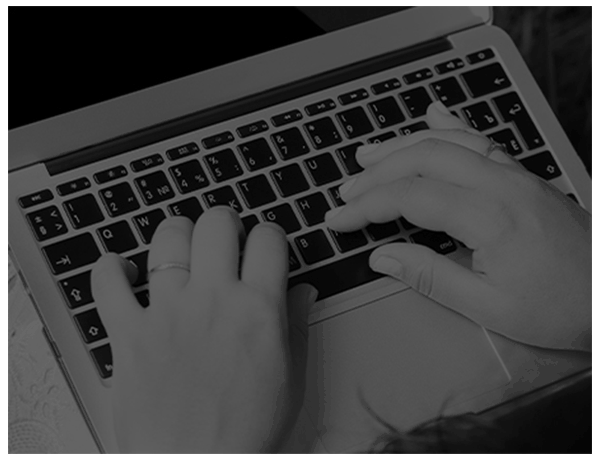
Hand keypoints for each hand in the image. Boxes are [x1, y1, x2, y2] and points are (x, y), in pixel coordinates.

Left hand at [91, 207, 317, 451]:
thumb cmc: (246, 434)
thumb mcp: (290, 379)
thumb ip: (296, 326)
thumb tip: (303, 292)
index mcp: (258, 310)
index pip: (269, 240)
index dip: (269, 235)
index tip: (264, 245)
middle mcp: (212, 300)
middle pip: (217, 224)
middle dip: (224, 222)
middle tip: (224, 238)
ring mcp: (167, 313)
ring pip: (168, 240)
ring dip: (177, 234)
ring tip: (180, 246)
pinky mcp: (128, 335)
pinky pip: (107, 285)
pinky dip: (110, 270)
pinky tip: (122, 270)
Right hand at [326, 102, 590, 352]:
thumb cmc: (561, 306)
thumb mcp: (491, 307)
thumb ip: (432, 277)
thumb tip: (382, 256)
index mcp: (490, 216)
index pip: (411, 197)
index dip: (368, 206)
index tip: (337, 219)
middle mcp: (499, 183)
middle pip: (423, 160)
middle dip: (377, 174)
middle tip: (345, 193)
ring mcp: (513, 173)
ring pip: (447, 143)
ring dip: (402, 145)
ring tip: (367, 155)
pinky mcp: (522, 175)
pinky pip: (480, 139)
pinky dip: (451, 125)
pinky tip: (432, 115)